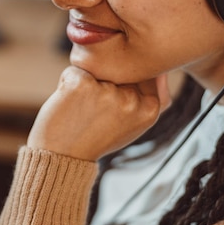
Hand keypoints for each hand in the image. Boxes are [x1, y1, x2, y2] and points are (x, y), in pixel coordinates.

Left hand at [27, 66, 170, 160]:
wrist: (63, 157)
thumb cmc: (99, 136)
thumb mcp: (135, 122)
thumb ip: (153, 97)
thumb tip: (161, 71)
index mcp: (150, 108)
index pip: (143, 75)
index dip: (123, 86)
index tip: (111, 107)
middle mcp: (131, 100)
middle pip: (119, 69)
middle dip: (105, 82)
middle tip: (94, 110)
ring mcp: (106, 92)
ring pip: (97, 67)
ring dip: (87, 82)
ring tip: (82, 108)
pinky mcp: (81, 84)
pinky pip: (75, 70)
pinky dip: (68, 82)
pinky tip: (68, 103)